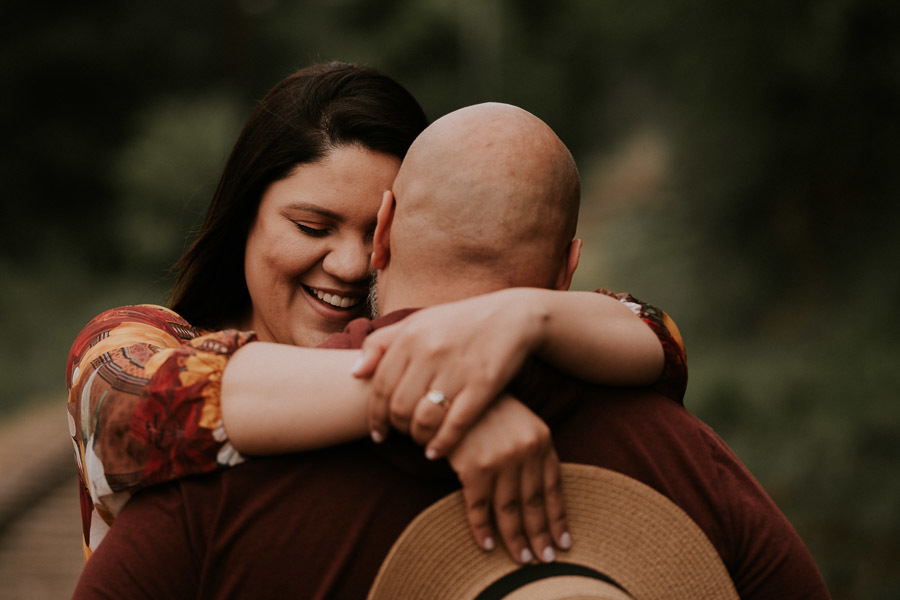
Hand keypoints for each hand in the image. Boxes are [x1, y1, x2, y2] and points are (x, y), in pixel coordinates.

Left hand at [353, 290, 544, 454]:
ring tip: (421, 441)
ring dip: (419, 438)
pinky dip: (442, 443)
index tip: (378, 434)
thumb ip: (382, 343)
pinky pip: (456, 423)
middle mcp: (431, 352)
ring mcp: (458, 368)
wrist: (511, 316)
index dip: (375, 416)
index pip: (381, 387)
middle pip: (400, 407)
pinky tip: (437, 451)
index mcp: (411, 336)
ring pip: (424, 419)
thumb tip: (355, 373)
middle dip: (398, 428)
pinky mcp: (484, 384)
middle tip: (404, 435)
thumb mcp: (418, 322)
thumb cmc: (458, 322)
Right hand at [447, 395, 569, 563]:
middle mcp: (525, 451)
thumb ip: (533, 451)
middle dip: (540, 536)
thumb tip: (541, 494)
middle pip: (534, 504)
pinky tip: (488, 546)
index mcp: (541, 440)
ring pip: (510, 511)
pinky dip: (483, 530)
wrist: (451, 392)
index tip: (563, 543)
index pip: (553, 488)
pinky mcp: (474, 468)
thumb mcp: (520, 423)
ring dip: (516, 539)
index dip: (558, 519)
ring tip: (523, 560)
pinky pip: (480, 508)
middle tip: (545, 560)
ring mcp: (500, 460)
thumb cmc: (486, 409)